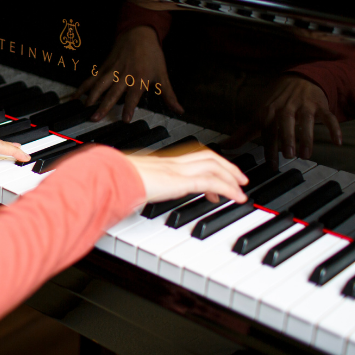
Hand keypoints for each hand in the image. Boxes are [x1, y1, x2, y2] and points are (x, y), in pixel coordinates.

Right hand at [71, 26, 182, 122]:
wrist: (139, 33)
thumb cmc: (152, 55)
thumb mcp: (162, 74)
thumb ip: (169, 95)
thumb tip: (179, 110)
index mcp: (139, 78)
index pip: (134, 96)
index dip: (129, 107)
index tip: (125, 119)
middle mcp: (124, 75)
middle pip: (112, 92)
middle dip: (104, 106)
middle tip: (95, 118)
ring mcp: (112, 70)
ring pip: (99, 85)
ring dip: (91, 97)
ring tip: (85, 109)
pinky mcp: (104, 67)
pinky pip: (92, 78)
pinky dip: (83, 87)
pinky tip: (75, 96)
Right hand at [127, 148, 248, 203]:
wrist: (112, 177)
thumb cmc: (115, 181)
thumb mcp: (130, 185)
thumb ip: (137, 188)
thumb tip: (133, 197)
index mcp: (161, 163)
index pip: (191, 157)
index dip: (208, 163)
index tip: (217, 175)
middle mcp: (172, 163)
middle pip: (208, 157)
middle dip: (227, 166)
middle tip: (240, 178)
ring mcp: (177, 170)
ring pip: (213, 166)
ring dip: (231, 176)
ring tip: (242, 189)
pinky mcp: (181, 181)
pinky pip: (212, 182)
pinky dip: (229, 189)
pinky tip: (237, 197)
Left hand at [224, 75, 341, 167]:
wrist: (298, 79)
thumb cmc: (276, 103)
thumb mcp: (259, 116)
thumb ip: (244, 133)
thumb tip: (224, 145)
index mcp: (269, 112)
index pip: (268, 131)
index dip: (270, 148)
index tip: (273, 166)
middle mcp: (286, 108)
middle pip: (285, 123)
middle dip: (287, 138)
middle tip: (289, 155)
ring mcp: (304, 105)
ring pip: (306, 120)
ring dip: (307, 137)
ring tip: (306, 154)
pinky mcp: (320, 105)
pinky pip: (328, 116)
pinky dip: (333, 127)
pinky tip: (337, 142)